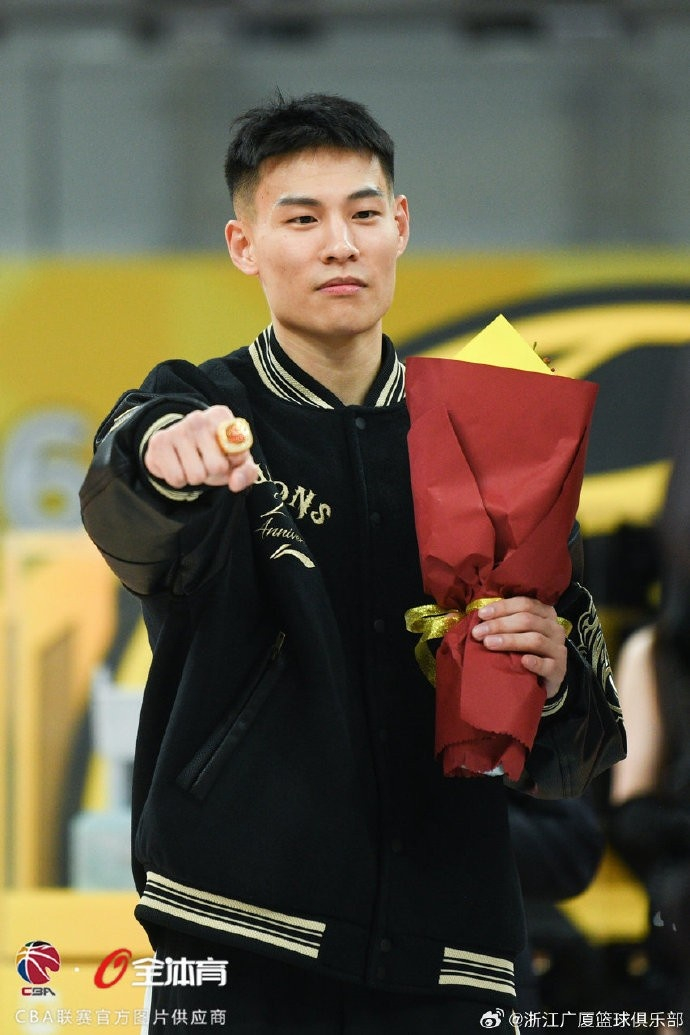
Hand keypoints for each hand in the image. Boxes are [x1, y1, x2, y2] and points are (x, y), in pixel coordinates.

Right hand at [143, 405, 259, 493]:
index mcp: (222, 416)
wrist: (178, 445)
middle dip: (214, 473)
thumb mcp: (237, 461)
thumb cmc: (215, 453)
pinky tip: (178, 466)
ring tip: (193, 464)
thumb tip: (235, 483)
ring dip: (196, 478)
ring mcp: (177, 429)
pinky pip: (176, 479)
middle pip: (216, 467)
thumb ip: (246, 472)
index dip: (234, 461)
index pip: (238, 451)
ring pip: (195, 476)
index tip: (228, 455)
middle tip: (207, 462)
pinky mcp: (158, 442)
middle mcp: (199, 418)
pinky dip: (179, 480)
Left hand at [471, 596, 566, 698]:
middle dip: (499, 625)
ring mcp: (558, 649)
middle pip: (527, 620)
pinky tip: (523, 661)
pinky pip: (548, 665)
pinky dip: (535, 662)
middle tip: (478, 632)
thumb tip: (480, 615)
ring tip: (489, 643)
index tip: (481, 615)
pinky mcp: (559, 669)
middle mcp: (554, 628)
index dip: (502, 607)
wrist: (543, 679)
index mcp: (545, 613)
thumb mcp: (518, 632)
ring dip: (510, 640)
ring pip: (535, 640)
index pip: (525, 604)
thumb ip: (505, 621)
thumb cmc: (526, 650)